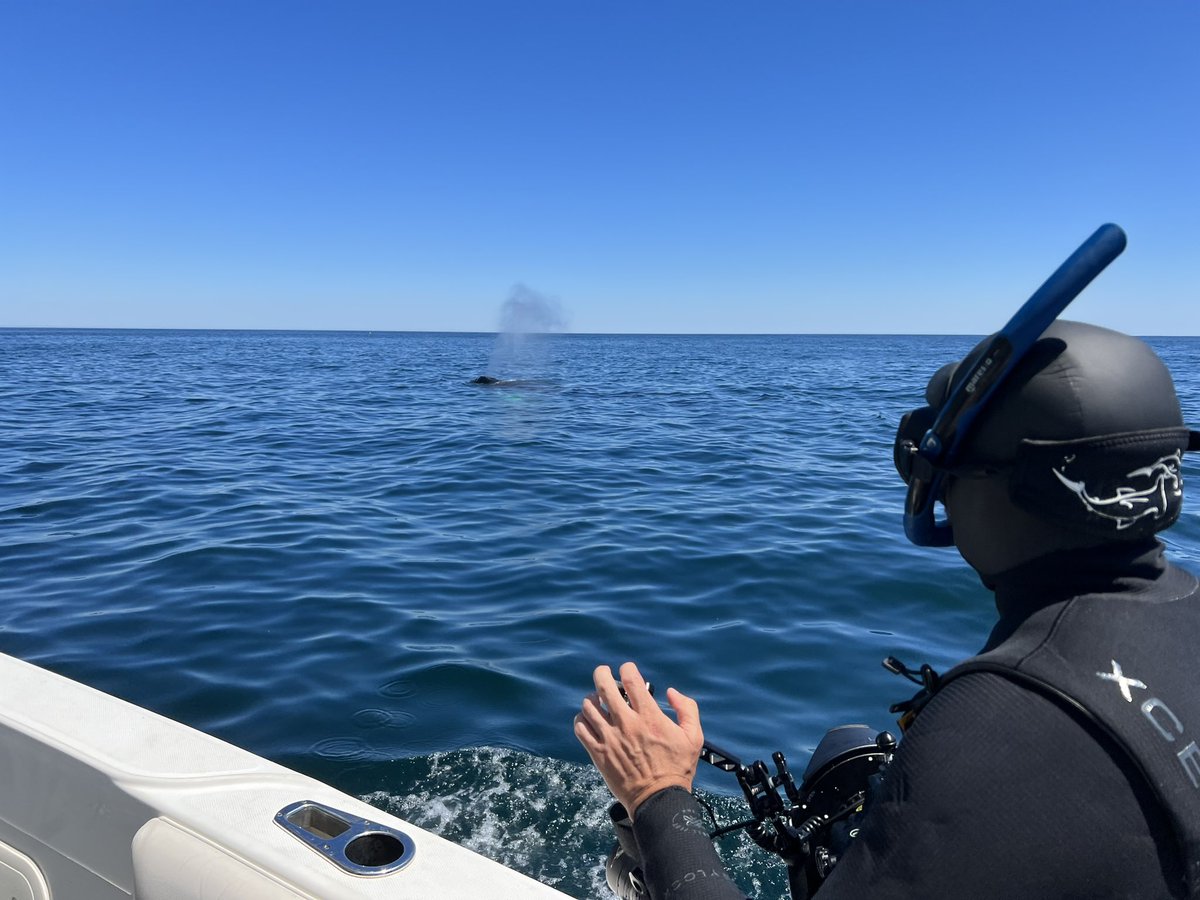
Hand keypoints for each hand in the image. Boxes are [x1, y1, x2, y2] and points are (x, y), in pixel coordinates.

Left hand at [573, 661, 704, 817]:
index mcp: (649, 716)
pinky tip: (589, 720)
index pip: (631, 680)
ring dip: (592, 698)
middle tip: (604, 672)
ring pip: (589, 706)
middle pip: (604, 687)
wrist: (658, 799)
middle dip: (602, 673)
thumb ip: (687, 708)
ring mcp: (609, 738)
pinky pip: (580, 728)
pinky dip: (582, 719)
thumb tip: (671, 692)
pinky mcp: (598, 753)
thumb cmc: (678, 768)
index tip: (628, 670)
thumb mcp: (694, 736)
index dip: (627, 669)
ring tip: (597, 699)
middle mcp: (626, 723)